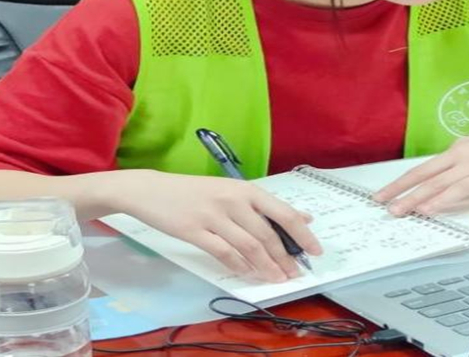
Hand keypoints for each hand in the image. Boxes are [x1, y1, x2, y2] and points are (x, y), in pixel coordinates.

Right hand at [110, 170, 321, 282]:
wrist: (152, 190)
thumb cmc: (197, 192)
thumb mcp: (233, 191)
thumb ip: (265, 206)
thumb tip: (302, 217)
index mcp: (246, 189)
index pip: (283, 213)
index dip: (302, 234)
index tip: (315, 251)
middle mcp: (233, 200)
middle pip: (267, 234)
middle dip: (284, 258)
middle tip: (294, 273)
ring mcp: (214, 215)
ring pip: (249, 246)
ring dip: (266, 266)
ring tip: (276, 279)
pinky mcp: (194, 230)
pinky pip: (223, 252)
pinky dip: (238, 265)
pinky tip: (246, 273)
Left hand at [373, 118, 468, 223]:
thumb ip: (452, 163)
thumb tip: (430, 179)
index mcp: (459, 152)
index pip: (423, 170)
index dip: (401, 184)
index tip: (382, 197)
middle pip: (437, 180)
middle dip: (412, 196)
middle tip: (393, 211)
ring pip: (463, 187)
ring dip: (443, 200)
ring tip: (425, 212)